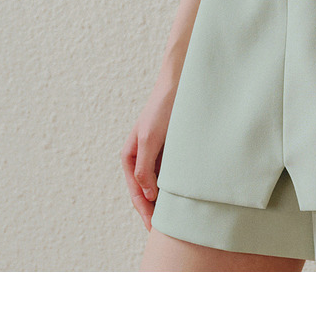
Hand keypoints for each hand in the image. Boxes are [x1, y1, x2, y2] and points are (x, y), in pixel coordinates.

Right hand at [121, 82, 176, 230]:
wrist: (180, 84)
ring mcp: (156, 155)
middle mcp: (141, 158)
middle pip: (146, 192)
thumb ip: (144, 168)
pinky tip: (185, 198)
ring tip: (177, 219)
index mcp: (130, 157)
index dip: (145, 211)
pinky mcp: (171, 151)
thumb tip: (147, 195)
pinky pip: (171, 174)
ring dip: (166, 200)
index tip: (155, 227)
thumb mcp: (150, 139)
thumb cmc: (162, 109)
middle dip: (154, 210)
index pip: (136, 192)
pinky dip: (175, 187)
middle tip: (167, 231)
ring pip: (159, 185)